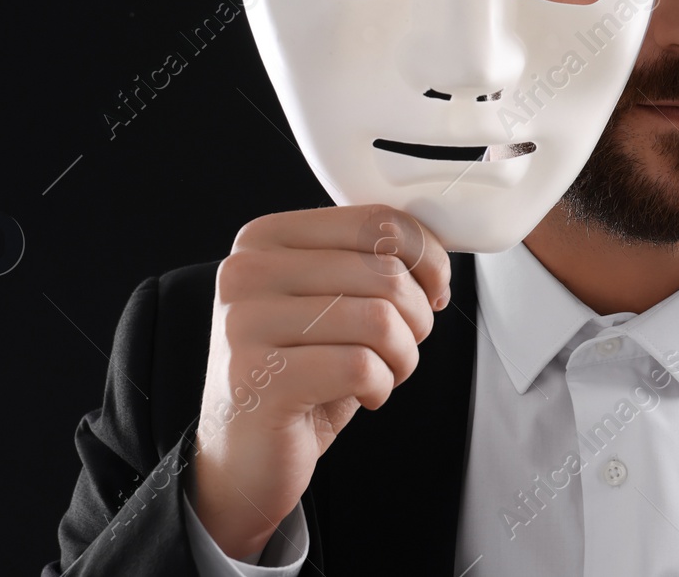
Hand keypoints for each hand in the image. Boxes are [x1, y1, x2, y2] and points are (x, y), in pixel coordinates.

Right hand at [189, 205, 450, 558]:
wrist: (244, 458)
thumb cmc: (302, 375)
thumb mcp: (335, 304)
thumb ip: (368, 264)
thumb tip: (434, 254)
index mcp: (267, 238)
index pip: (376, 220)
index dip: (426, 258)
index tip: (434, 292)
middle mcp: (247, 271)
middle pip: (384, 271)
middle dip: (418, 317)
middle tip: (403, 346)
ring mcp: (245, 323)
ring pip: (379, 319)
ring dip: (403, 355)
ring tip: (384, 373)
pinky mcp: (257, 377)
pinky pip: (361, 367)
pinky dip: (381, 385)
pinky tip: (364, 396)